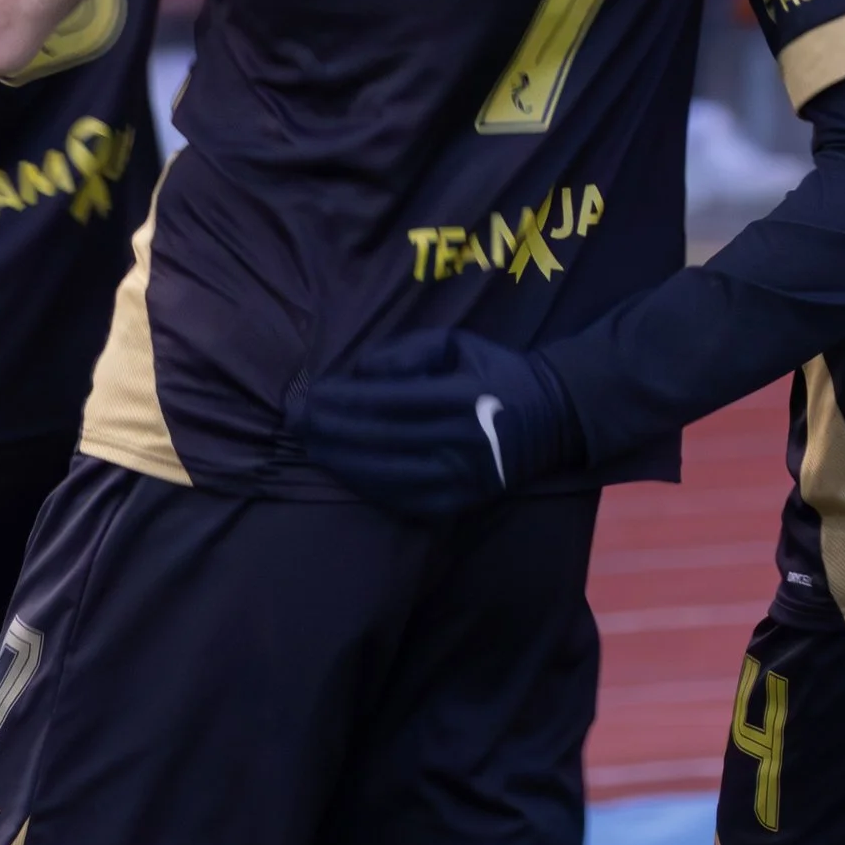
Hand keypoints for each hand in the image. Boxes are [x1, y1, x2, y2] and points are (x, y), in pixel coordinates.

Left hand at [288, 333, 579, 519]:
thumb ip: (406, 352)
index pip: (388, 401)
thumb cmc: (493, 371)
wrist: (551, 416)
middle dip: (330, 431)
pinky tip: (343, 472)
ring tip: (309, 447)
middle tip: (293, 421)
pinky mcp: (461, 501)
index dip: (343, 401)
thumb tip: (360, 373)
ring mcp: (462, 477)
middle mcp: (462, 440)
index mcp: (461, 396)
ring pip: (388, 474)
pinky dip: (369, 487)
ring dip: (341, 462)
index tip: (309, 395)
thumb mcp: (456, 343)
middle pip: (381, 439)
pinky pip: (405, 499)